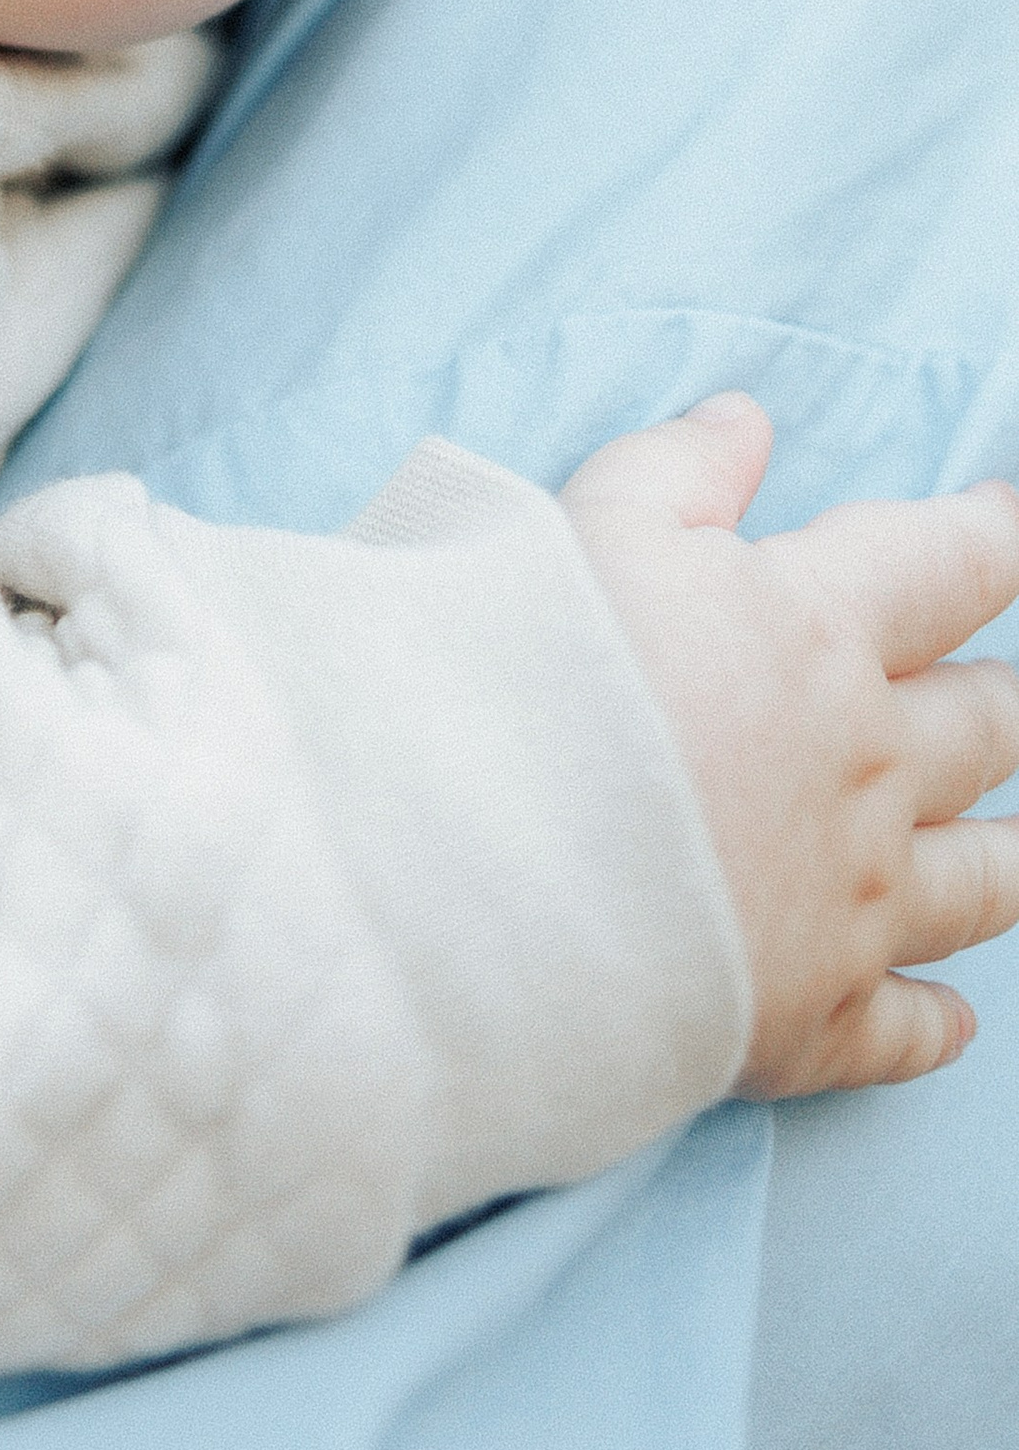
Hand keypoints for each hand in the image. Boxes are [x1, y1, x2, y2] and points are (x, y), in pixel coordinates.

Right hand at [560, 395, 1018, 1097]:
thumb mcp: (593, 524)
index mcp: (820, 631)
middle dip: (1008, 698)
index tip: (1009, 517)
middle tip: (1010, 688)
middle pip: (992, 723)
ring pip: (986, 880)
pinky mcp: (817, 1014)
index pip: (954, 562)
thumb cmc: (532, 675)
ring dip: (1007, 856)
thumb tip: (747, 419)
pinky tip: (949, 1020)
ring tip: (1017, 844)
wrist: (483, 867)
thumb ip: (678, 468)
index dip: (994, 532)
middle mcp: (869, 765)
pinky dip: (935, 1024)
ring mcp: (855, 899)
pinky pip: (909, 1029)